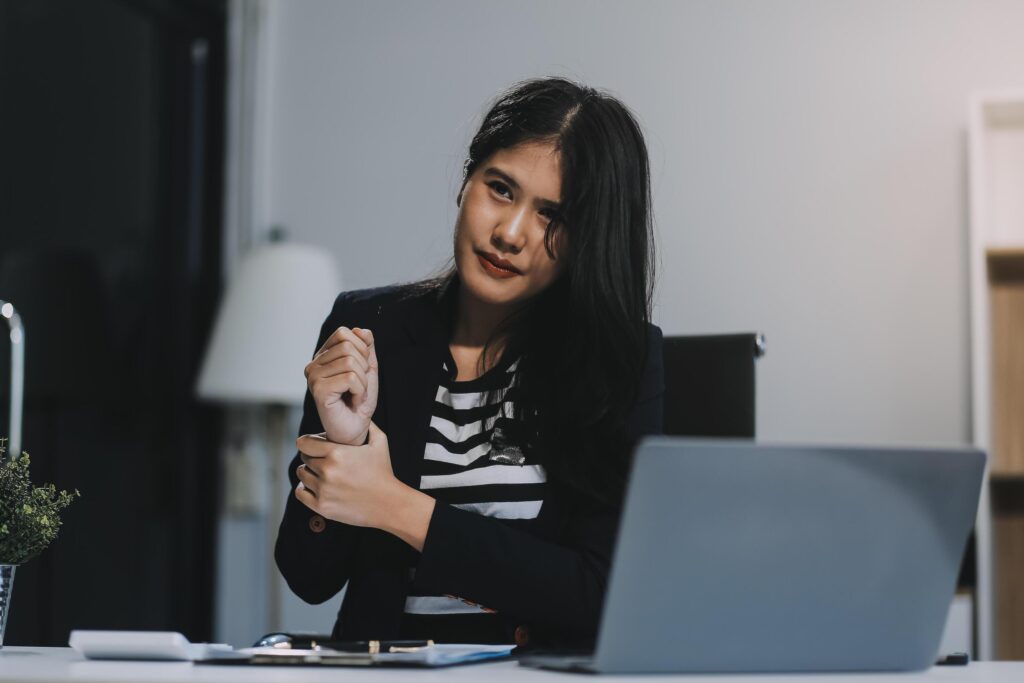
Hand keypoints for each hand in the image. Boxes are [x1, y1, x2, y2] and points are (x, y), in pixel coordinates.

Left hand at [294, 422, 434, 548]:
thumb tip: (359, 414)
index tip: (316, 445)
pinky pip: (300, 493)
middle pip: (304, 458)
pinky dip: (305, 488)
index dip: (309, 442)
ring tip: (322, 473)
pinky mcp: (321, 506)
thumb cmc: (384, 472)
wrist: (389, 504)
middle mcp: (327, 471)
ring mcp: (323, 490)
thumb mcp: (380, 442)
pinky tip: (316, 486)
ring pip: (301, 474)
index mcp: (337, 453)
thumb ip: (367, 425)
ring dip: (309, 472)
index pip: (304, 443)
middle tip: (325, 460)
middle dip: (313, 456)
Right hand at [305, 326, 377, 445]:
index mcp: (323, 356)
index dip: (361, 349)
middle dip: (363, 366)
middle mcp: (314, 365)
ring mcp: (313, 377)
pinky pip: (351, 377)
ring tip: (355, 394)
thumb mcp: (367, 368)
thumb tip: (361, 329)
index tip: (360, 371)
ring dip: (363, 381)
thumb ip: (366, 347)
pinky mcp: (318, 389)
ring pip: (350, 361)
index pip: (344, 333)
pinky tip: (352, 401)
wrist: (355, 428)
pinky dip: (360, 390)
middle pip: (348, 345)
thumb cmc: (359, 400)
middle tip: (359, 386)